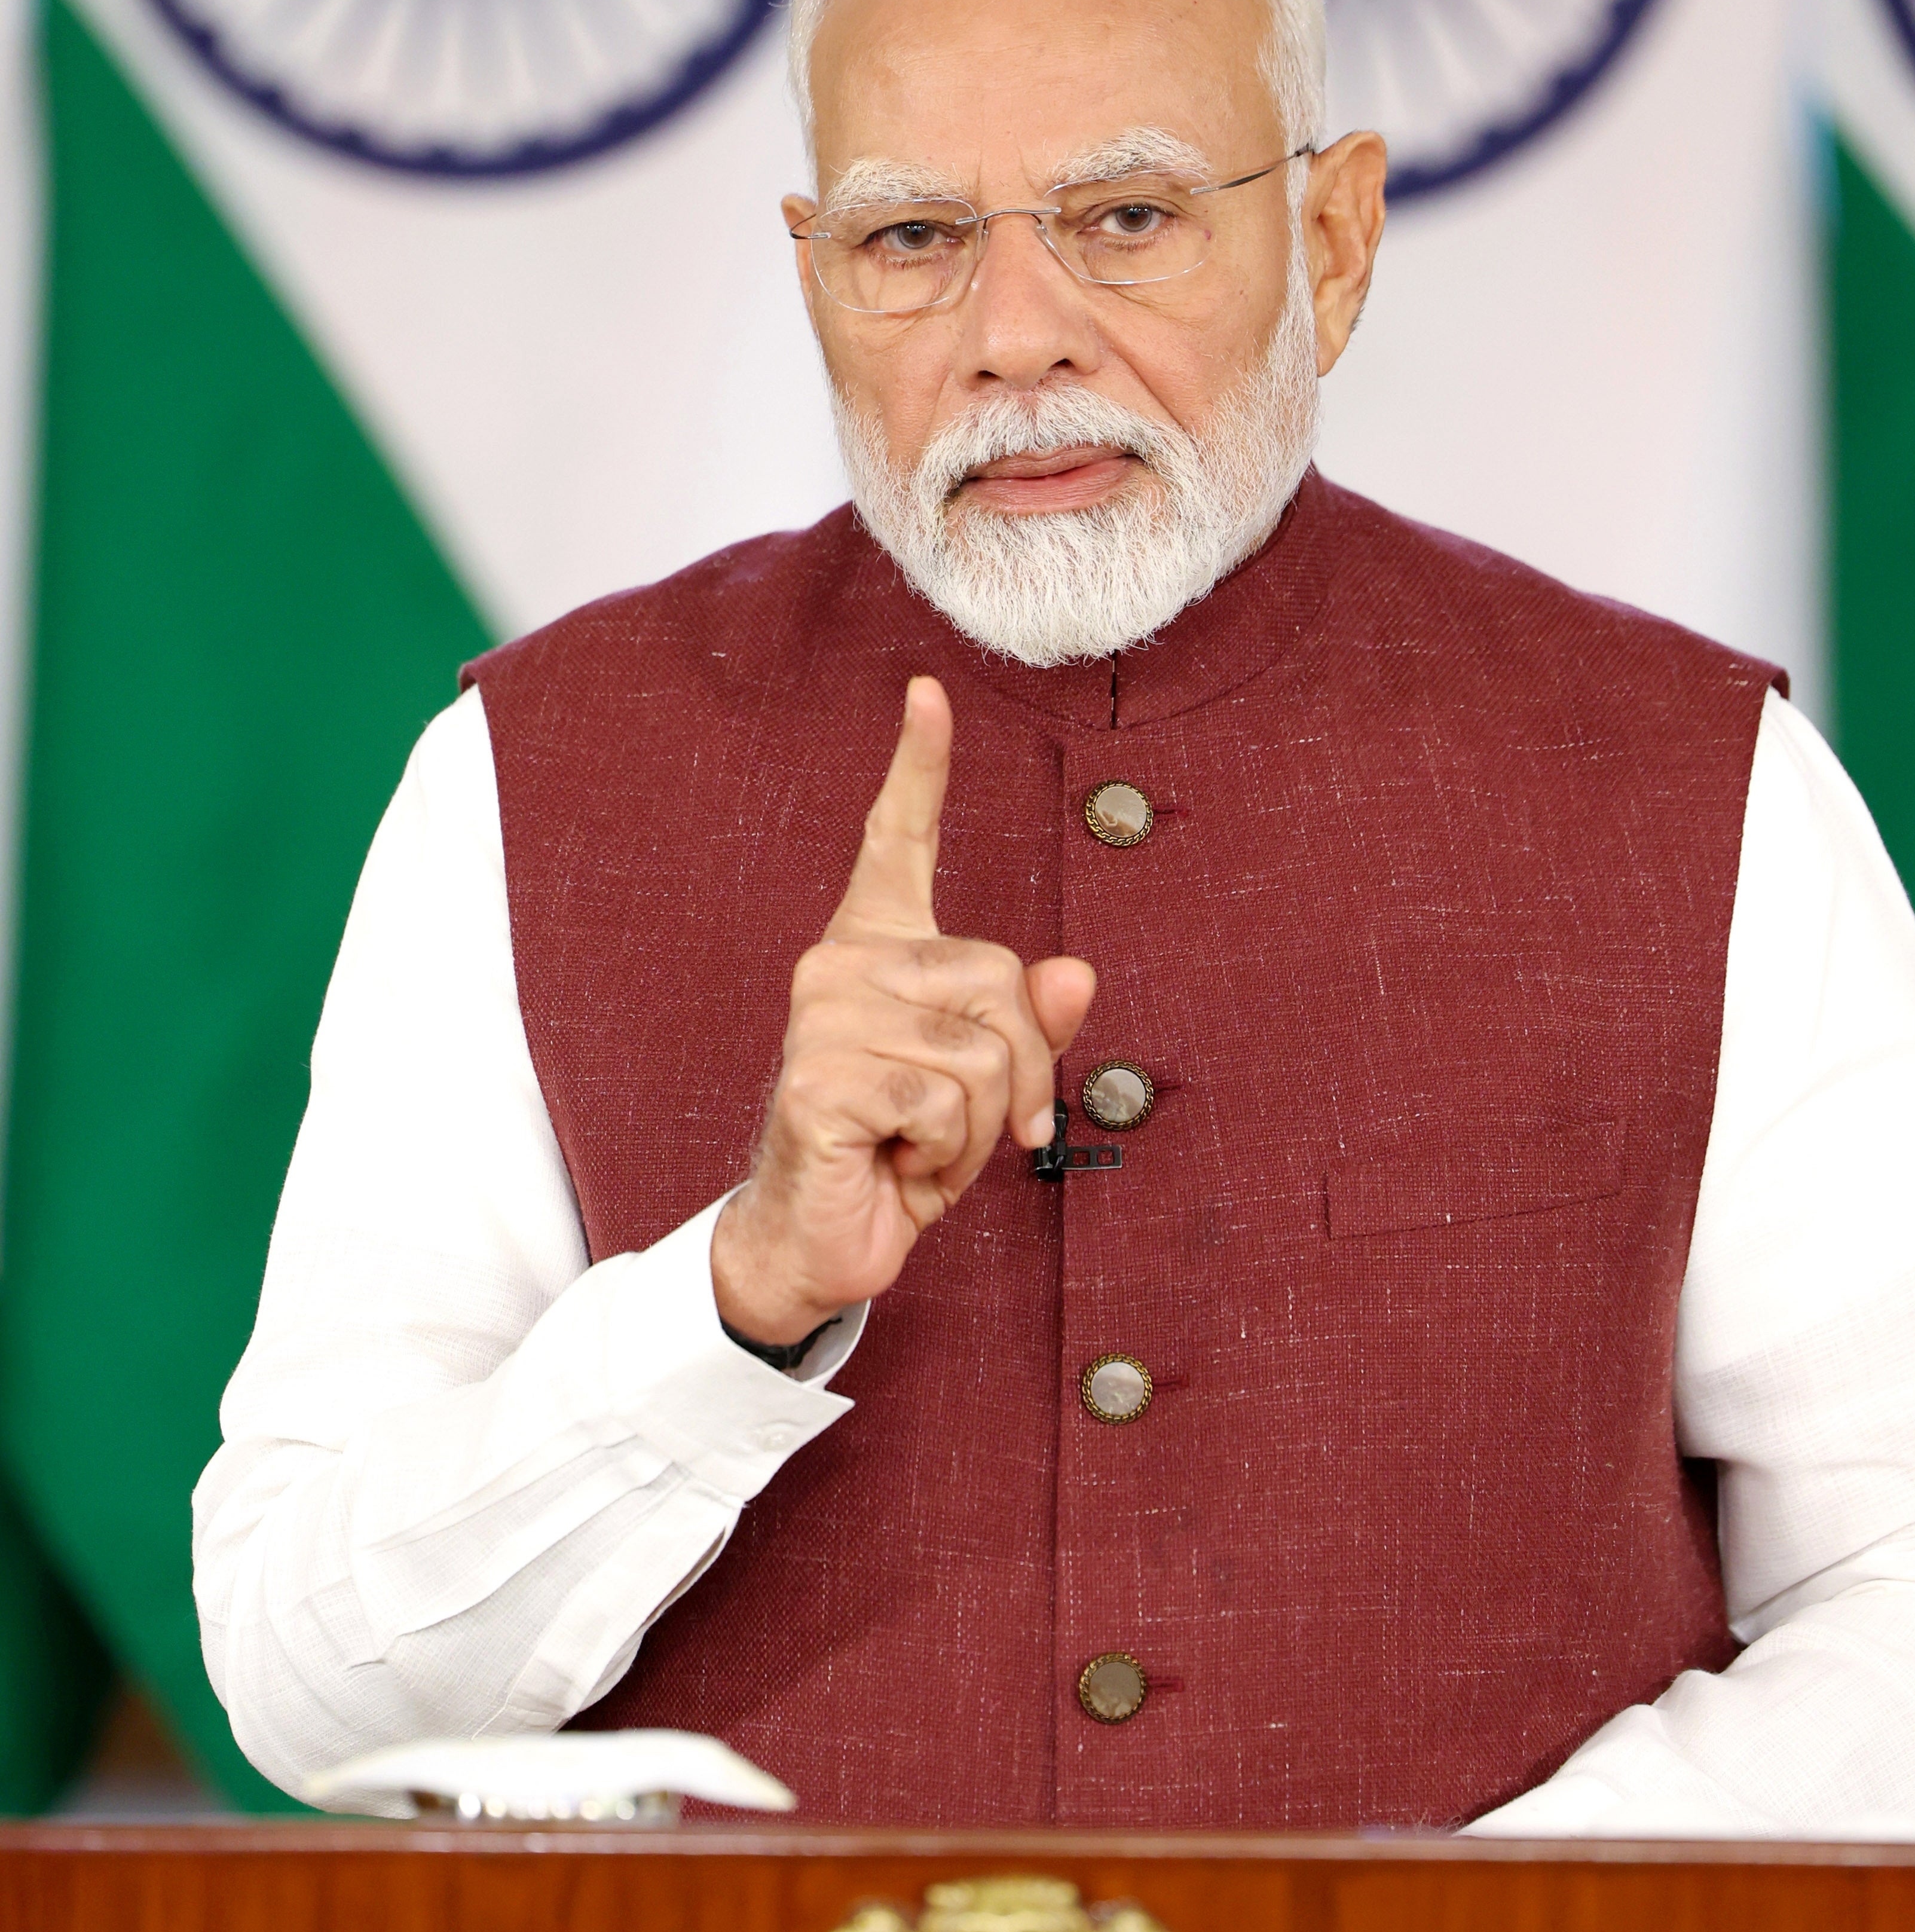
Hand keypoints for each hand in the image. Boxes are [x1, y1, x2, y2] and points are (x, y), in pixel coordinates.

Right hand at [710, 678, 1096, 1346]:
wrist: (823, 1237)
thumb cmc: (902, 1153)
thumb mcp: (987, 1087)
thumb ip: (1032, 1026)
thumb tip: (1077, 975)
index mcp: (877, 947)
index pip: (896, 840)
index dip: (918, 766)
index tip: (929, 694)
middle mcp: (840, 963)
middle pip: (1002, 977)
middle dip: (1023, 1068)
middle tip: (977, 1124)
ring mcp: (823, 1017)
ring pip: (982, 1048)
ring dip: (980, 1121)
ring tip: (920, 1141)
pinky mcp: (820, 1078)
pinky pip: (945, 1099)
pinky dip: (946, 1151)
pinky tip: (896, 1158)